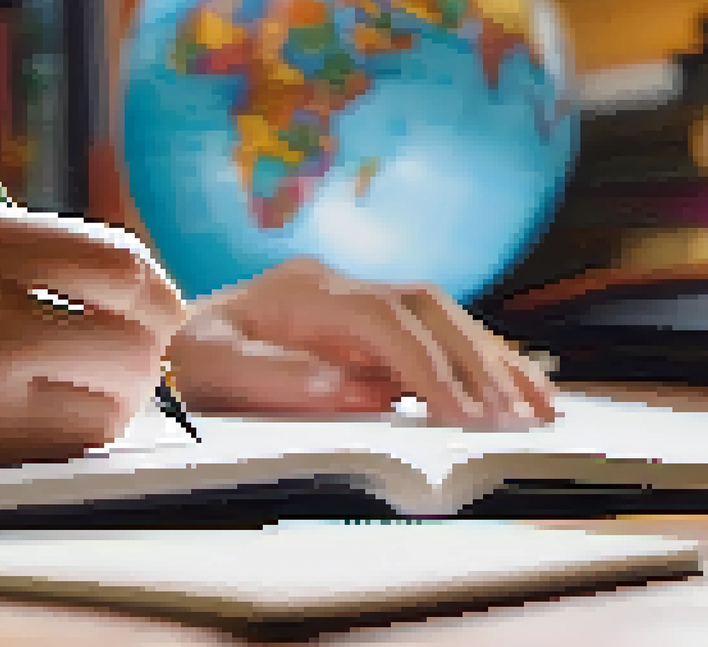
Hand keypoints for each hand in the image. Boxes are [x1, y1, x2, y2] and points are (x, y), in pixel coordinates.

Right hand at [0, 197, 187, 476]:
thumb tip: (138, 290)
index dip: (155, 293)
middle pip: (131, 335)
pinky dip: (73, 440)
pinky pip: (66, 448)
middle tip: (122, 367)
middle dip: (144, 358)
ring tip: (73, 398)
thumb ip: (27, 250)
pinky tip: (39, 426)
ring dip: (111, 405)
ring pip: (111, 402)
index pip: (116, 260)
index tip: (153, 311)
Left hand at [166, 257, 554, 427]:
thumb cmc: (184, 362)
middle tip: (515, 422)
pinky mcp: (368, 321)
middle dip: (476, 364)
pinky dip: (481, 363)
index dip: (428, 366)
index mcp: (303, 291)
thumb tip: (356, 386)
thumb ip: (276, 376)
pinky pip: (437, 334)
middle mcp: (338, 285)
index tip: (462, 417)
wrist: (167, 343)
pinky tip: (521, 391)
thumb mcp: (211, 370)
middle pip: (427, 309)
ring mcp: (356, 298)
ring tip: (540, 411)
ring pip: (443, 317)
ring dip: (492, 363)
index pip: (384, 320)